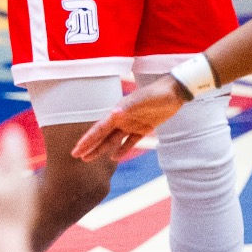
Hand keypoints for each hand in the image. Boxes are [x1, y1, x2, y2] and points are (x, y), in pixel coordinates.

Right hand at [71, 77, 187, 162]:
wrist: (174, 92)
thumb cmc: (157, 94)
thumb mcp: (142, 100)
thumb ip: (128, 107)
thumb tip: (113, 112)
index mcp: (118, 112)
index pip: (99, 129)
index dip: (88, 140)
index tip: (77, 149)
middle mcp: (122, 119)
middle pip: (102, 136)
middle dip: (90, 146)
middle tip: (77, 156)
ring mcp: (132, 124)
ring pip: (113, 140)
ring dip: (102, 149)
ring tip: (89, 158)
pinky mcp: (143, 128)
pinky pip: (130, 141)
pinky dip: (123, 149)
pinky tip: (115, 158)